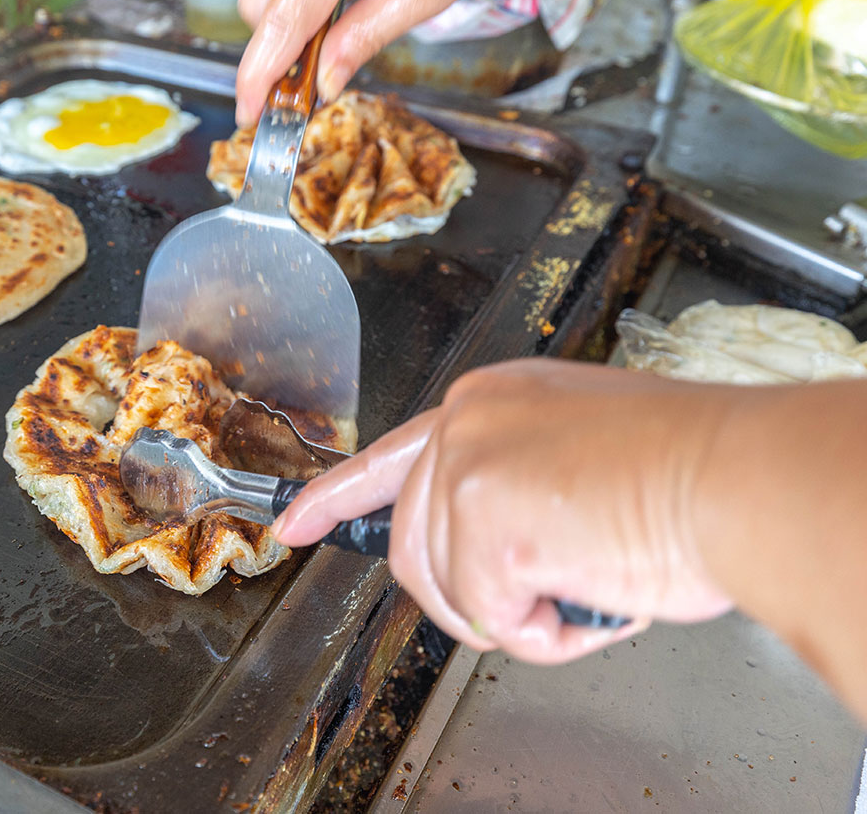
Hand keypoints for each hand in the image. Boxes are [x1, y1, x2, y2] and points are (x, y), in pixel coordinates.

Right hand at [234, 0, 494, 125]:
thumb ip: (364, 38)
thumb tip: (323, 83)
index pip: (282, 22)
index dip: (260, 74)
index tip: (250, 112)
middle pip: (257, 4)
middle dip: (275, 46)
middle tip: (314, 73)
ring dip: (282, 18)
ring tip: (329, 30)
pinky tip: (326, 2)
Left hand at [272, 359, 735, 663]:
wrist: (741, 479)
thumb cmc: (691, 471)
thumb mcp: (578, 458)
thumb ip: (515, 489)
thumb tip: (493, 552)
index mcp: (488, 403)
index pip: (387, 458)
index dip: (335, 499)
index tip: (295, 526)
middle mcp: (464, 424)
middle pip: (414, 546)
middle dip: (469, 595)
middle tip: (540, 600)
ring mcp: (465, 466)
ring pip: (447, 587)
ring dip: (517, 612)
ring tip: (584, 585)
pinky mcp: (480, 518)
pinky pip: (487, 617)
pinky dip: (543, 633)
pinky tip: (591, 593)